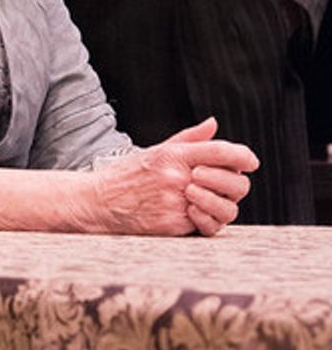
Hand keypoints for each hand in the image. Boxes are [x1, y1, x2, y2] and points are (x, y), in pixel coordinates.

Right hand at [87, 118, 257, 237]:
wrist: (98, 201)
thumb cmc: (128, 175)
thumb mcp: (157, 150)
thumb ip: (189, 139)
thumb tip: (213, 125)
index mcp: (174, 155)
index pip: (222, 151)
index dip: (244, 156)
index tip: (251, 161)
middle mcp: (177, 177)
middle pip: (233, 182)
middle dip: (238, 184)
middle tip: (229, 185)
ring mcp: (175, 202)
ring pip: (224, 208)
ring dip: (223, 205)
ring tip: (209, 202)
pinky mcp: (171, 224)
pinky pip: (204, 225)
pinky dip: (204, 221)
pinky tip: (193, 214)